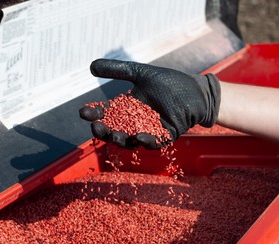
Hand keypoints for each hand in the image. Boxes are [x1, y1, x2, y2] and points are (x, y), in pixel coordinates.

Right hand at [79, 59, 220, 148]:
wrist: (195, 90)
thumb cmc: (169, 82)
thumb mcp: (141, 73)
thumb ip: (118, 70)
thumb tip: (91, 66)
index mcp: (128, 108)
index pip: (107, 113)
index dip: (95, 114)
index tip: (84, 111)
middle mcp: (136, 122)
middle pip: (115, 130)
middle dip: (104, 131)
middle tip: (95, 127)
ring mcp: (150, 130)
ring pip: (132, 140)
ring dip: (121, 139)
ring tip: (113, 135)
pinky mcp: (166, 135)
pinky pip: (155, 142)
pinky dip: (147, 141)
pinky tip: (139, 137)